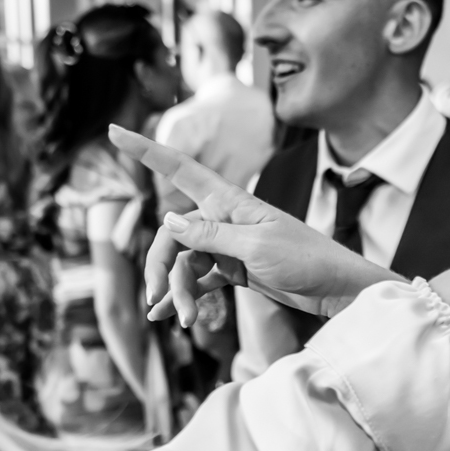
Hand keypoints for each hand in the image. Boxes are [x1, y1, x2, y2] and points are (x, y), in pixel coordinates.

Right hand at [108, 125, 391, 326]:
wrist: (337, 289)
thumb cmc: (306, 260)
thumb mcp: (257, 247)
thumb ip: (211, 236)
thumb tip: (167, 218)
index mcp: (229, 202)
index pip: (180, 169)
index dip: (145, 150)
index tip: (113, 131)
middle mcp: (223, 219)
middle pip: (171, 234)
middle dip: (160, 267)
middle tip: (156, 299)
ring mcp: (227, 244)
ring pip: (183, 262)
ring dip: (176, 290)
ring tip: (180, 320)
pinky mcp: (233, 269)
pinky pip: (198, 279)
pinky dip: (184, 296)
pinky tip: (169, 316)